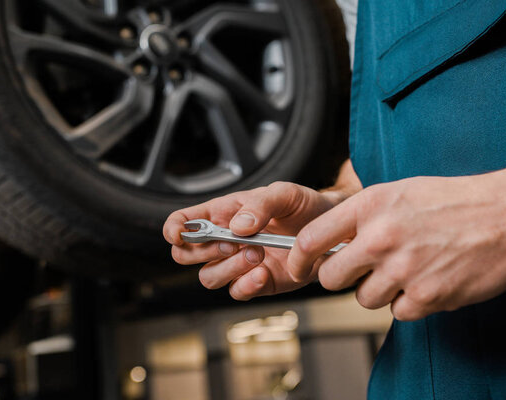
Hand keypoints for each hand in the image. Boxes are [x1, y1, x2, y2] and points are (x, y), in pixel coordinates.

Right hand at [163, 182, 349, 299]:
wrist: (332, 229)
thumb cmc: (303, 205)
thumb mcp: (283, 193)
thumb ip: (259, 205)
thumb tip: (236, 227)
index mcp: (223, 214)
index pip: (183, 222)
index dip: (174, 229)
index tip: (179, 235)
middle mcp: (225, 241)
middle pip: (185, 256)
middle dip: (202, 252)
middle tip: (231, 243)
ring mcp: (238, 264)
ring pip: (208, 278)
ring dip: (228, 269)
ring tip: (257, 254)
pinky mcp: (257, 283)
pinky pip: (236, 292)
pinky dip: (246, 285)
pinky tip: (264, 273)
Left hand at [288, 167, 505, 320]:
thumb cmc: (452, 200)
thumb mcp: (397, 192)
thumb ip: (360, 216)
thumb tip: (329, 242)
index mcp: (370, 207)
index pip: (311, 238)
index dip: (298, 258)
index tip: (300, 266)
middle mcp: (381, 238)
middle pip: (330, 278)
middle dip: (341, 277)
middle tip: (360, 270)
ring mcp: (404, 269)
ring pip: (363, 298)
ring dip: (378, 290)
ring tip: (405, 269)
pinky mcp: (428, 296)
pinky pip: (397, 312)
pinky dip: (408, 302)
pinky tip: (425, 280)